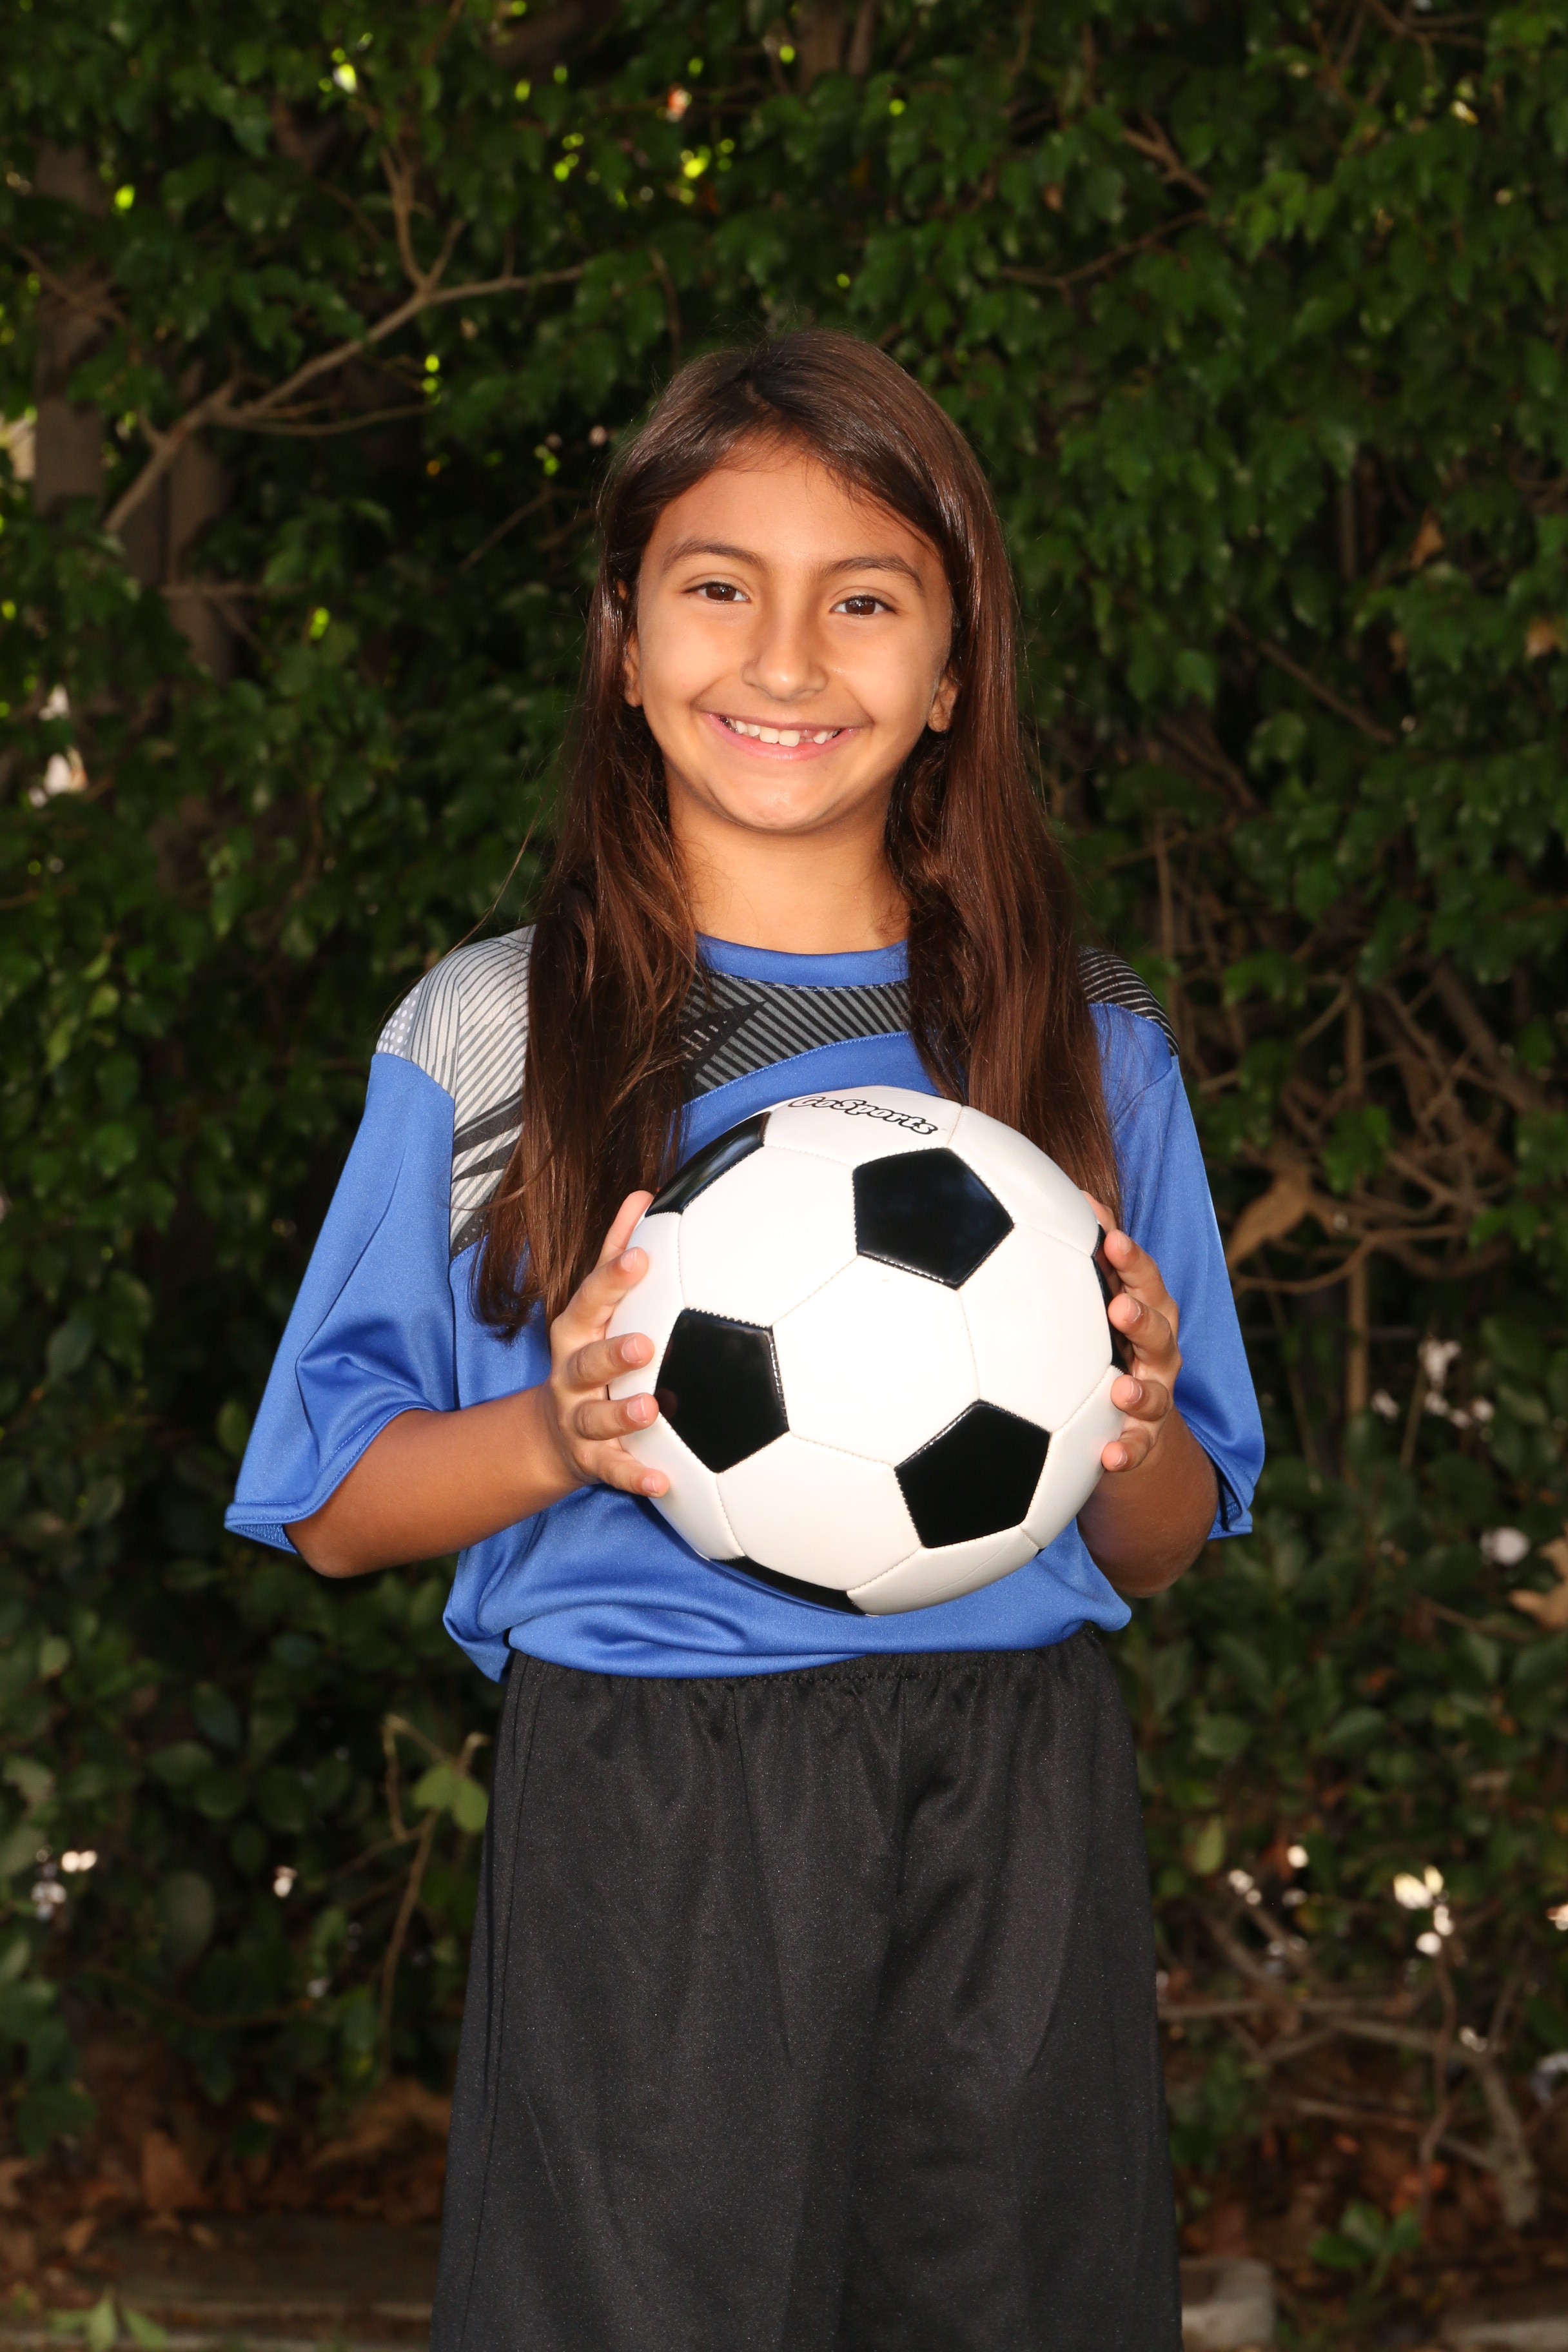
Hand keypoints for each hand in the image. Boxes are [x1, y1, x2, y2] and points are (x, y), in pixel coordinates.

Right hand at [541, 1191, 670, 1499]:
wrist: (552, 1431)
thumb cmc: (589, 1352)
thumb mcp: (597, 1305)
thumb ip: (617, 1252)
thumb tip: (644, 1192)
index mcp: (577, 1332)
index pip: (591, 1300)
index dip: (612, 1279)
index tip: (641, 1256)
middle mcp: (572, 1376)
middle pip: (586, 1362)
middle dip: (612, 1352)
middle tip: (645, 1345)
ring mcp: (578, 1420)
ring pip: (596, 1418)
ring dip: (622, 1414)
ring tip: (651, 1410)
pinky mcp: (590, 1460)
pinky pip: (613, 1471)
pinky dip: (635, 1477)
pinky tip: (662, 1483)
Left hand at [1087, 1203, 1182, 1478]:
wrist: (1126, 1416)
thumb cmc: (1104, 1339)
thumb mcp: (1098, 1297)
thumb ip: (1086, 1253)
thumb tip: (1068, 1192)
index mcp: (1145, 1310)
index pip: (1144, 1279)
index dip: (1131, 1259)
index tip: (1111, 1239)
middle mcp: (1157, 1350)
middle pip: (1160, 1330)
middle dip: (1143, 1316)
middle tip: (1121, 1307)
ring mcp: (1155, 1394)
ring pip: (1156, 1391)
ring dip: (1140, 1388)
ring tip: (1121, 1387)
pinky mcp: (1143, 1436)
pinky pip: (1138, 1447)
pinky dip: (1126, 1453)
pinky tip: (1107, 1458)